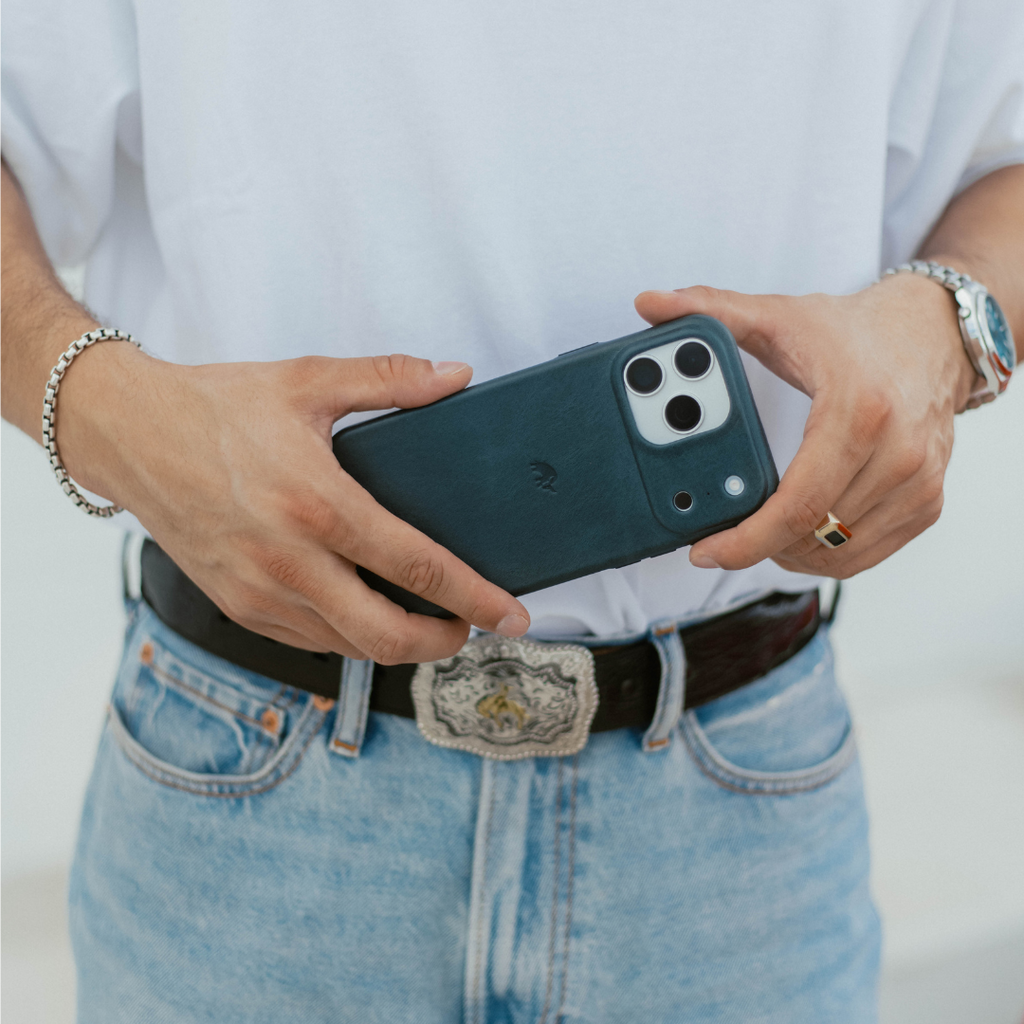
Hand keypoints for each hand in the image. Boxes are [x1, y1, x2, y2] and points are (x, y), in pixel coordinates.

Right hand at [58, 347, 530, 661]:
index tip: (512, 615)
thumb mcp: (307, 379)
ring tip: (426, 618)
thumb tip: (455, 376)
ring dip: (397, 643)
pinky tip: (366, 611)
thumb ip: (389, 379)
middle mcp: (286, 560)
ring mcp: (257, 592)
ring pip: (348, 647)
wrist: (125, 432)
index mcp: (316, 503)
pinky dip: (349, 636)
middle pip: (386, 635)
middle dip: (443, 642)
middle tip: (471, 625)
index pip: (418, 567)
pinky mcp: (236, 606)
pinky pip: (308, 641)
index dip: (475, 597)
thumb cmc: (213, 406)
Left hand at [635, 272, 979, 577]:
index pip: (796, 505)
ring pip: (838, 553)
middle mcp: (898, 454)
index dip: (744, 541)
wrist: (933, 333)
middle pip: (813, 536)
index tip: (704, 551)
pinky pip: (867, 554)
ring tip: (755, 533)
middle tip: (720, 538)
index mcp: (859, 413)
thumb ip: (710, 309)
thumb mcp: (779, 315)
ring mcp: (918, 482)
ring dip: (788, 553)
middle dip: (756, 546)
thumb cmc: (854, 331)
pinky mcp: (927, 501)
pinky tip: (796, 535)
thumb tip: (650, 303)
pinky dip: (825, 554)